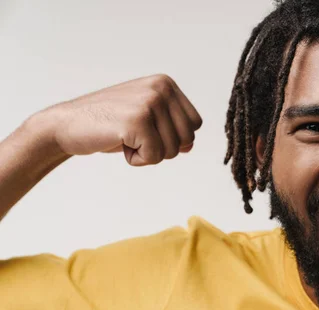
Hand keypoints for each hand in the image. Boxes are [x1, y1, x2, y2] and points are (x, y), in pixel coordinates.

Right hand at [39, 74, 202, 165]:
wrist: (66, 124)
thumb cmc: (107, 124)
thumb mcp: (146, 121)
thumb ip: (171, 129)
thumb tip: (189, 146)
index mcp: (166, 83)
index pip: (195, 124)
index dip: (172, 137)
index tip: (145, 129)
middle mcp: (161, 88)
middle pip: (187, 139)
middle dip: (162, 147)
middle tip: (134, 135)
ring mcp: (150, 102)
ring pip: (172, 151)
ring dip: (147, 154)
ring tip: (124, 137)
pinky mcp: (138, 121)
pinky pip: (154, 157)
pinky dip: (136, 160)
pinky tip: (118, 143)